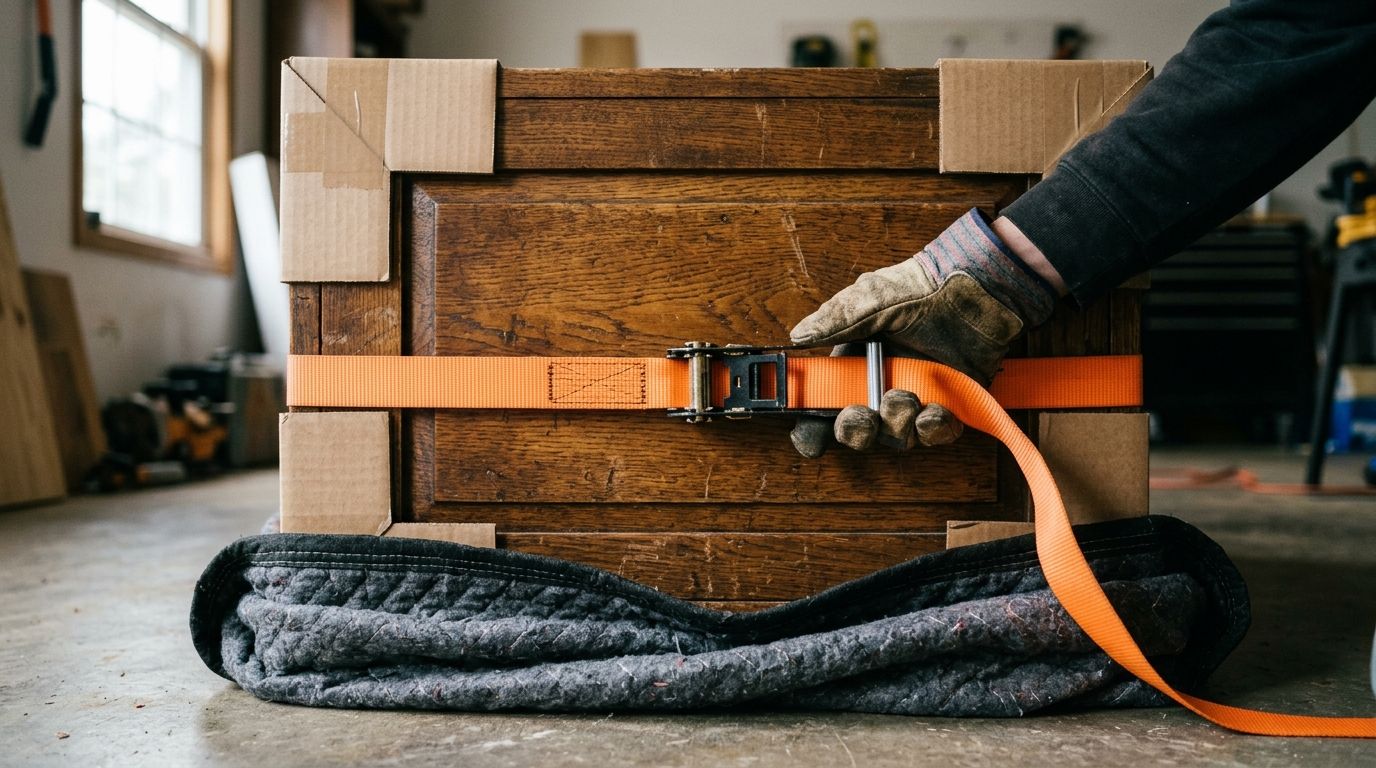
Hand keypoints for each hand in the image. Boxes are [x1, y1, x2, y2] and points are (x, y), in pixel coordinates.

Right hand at [786, 210, 1050, 457]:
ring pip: (897, 436)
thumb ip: (836, 320)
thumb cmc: (922, 288)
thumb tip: (799, 336)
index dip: (813, 428)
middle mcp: (883, 386)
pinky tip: (934, 411)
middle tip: (862, 415)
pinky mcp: (951, 405)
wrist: (975, 288)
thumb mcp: (871, 299)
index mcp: (856, 364)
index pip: (825, 404)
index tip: (810, 442)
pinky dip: (933, 428)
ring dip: (897, 424)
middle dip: (856, 430)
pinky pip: (936, 433)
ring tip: (906, 398)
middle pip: (859, 430)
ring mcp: (917, 398)